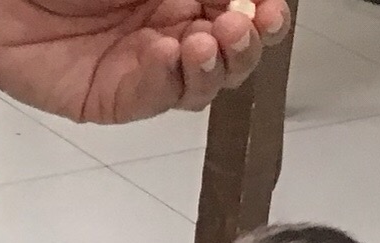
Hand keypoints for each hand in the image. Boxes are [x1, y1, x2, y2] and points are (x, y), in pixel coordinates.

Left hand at [0, 0, 290, 122]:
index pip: (237, 7)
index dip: (259, 9)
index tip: (267, 3)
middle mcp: (165, 28)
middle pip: (231, 51)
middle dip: (248, 39)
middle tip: (249, 22)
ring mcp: (141, 66)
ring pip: (202, 82)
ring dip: (218, 64)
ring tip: (211, 41)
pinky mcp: (111, 97)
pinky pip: (154, 97)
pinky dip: (168, 78)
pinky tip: (167, 54)